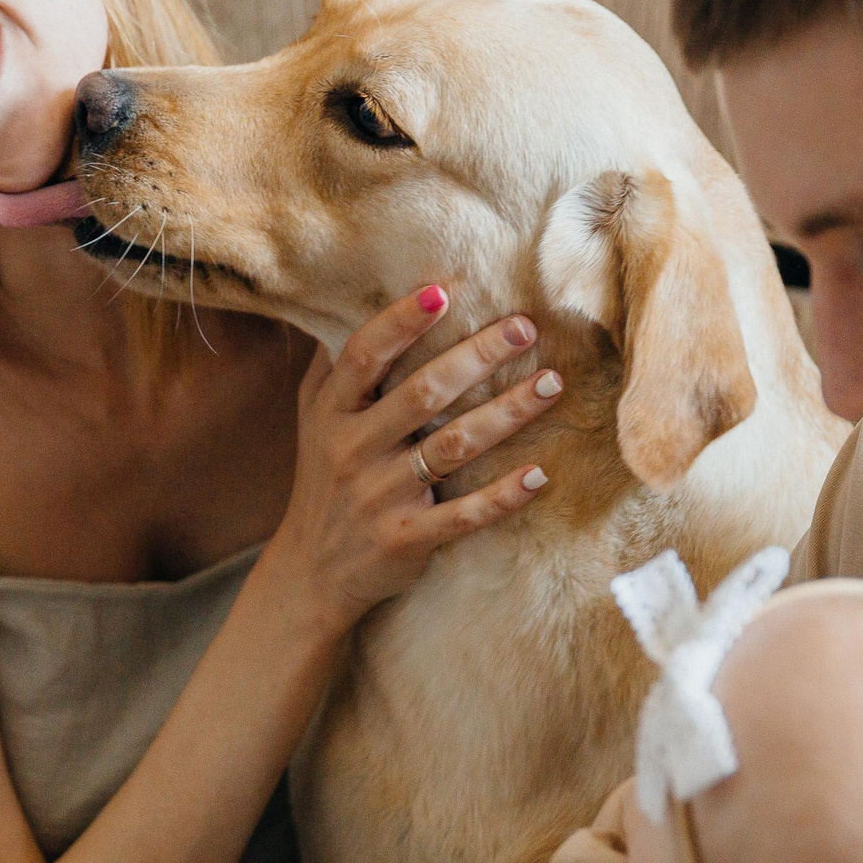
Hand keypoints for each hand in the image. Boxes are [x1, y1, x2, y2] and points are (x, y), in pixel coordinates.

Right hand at [264, 285, 560, 636]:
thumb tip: (355, 297)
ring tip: (551, 384)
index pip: (364, 357)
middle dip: (477, 356)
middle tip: (525, 327)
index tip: (443, 291)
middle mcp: (353, 450)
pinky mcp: (406, 538)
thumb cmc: (323, 480)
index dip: (400, 322)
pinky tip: (540, 475)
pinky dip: (503, 496)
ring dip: (506, 414)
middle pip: (421, 394)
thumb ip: (335, 368)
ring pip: (452, 447)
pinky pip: (463, 515)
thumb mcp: (313, 420)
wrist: (311, 571)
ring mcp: (380, 496)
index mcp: (332, 413)